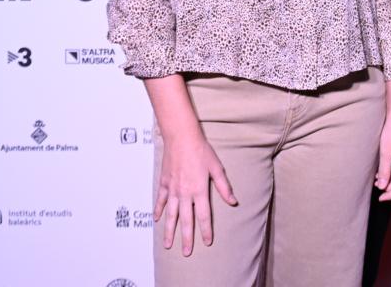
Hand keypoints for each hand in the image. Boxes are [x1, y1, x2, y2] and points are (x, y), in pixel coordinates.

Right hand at [154, 130, 237, 255]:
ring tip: (168, 244)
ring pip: (170, 215)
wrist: (181, 137)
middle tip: (186, 252)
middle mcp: (184, 193)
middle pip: (186, 220)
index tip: (207, 242)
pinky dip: (158, 210)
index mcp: (199, 190)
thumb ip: (224, 187)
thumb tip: (233, 201)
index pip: (203, 216)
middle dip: (187, 238)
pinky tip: (157, 219)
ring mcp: (172, 189)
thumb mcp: (217, 168)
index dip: (205, 230)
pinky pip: (160, 200)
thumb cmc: (200, 150)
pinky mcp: (164, 183)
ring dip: (169, 231)